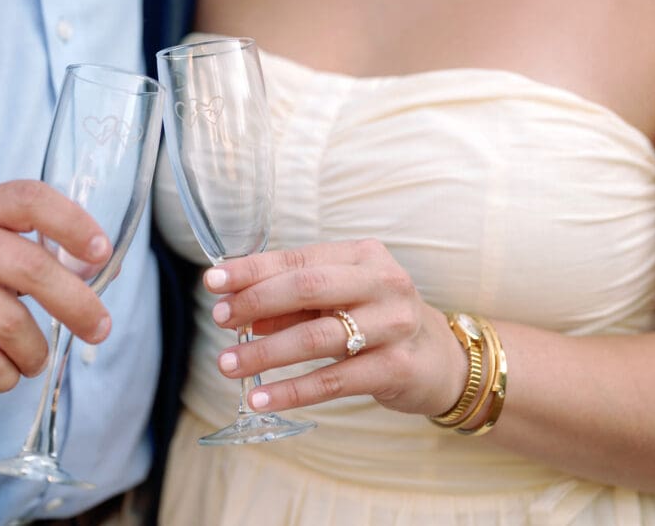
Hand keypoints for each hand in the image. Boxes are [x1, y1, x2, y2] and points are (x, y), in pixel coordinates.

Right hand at [0, 180, 112, 391]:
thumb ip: (34, 246)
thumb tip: (102, 268)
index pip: (29, 200)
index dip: (72, 222)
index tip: (101, 251)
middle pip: (31, 270)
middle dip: (77, 305)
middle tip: (99, 327)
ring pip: (10, 324)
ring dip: (36, 351)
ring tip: (36, 358)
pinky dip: (6, 374)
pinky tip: (5, 371)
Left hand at [204, 239, 466, 415]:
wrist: (441, 360)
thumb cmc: (377, 321)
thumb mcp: (338, 301)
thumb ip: (291, 302)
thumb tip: (237, 308)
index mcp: (363, 256)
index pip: (298, 258)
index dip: (253, 270)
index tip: (214, 281)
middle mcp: (383, 283)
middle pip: (308, 287)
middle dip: (257, 302)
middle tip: (220, 319)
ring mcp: (394, 325)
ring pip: (317, 337)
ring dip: (266, 352)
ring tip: (228, 364)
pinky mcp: (397, 367)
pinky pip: (334, 380)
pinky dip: (292, 390)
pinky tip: (261, 398)